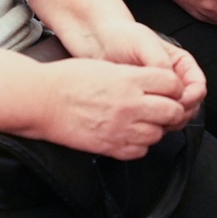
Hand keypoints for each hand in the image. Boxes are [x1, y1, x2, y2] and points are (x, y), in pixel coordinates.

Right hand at [31, 58, 189, 159]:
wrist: (42, 101)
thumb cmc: (68, 79)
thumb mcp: (106, 66)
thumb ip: (133, 75)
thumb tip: (153, 82)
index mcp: (129, 80)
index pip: (172, 84)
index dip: (174, 87)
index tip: (169, 89)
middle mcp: (130, 104)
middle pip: (172, 112)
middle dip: (172, 109)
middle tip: (164, 107)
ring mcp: (120, 128)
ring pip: (158, 134)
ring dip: (156, 128)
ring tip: (144, 121)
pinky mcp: (110, 146)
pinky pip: (139, 151)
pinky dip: (140, 144)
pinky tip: (130, 134)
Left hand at [71, 20, 204, 125]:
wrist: (99, 42)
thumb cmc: (122, 36)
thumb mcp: (144, 43)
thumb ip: (160, 62)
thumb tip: (171, 84)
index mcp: (181, 64)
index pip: (198, 88)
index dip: (192, 98)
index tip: (178, 101)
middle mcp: (174, 80)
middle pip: (190, 106)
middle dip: (180, 113)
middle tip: (164, 115)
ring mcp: (160, 94)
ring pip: (176, 117)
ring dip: (168, 121)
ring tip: (151, 117)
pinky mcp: (145, 104)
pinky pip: (156, 120)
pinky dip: (153, 123)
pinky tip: (141, 119)